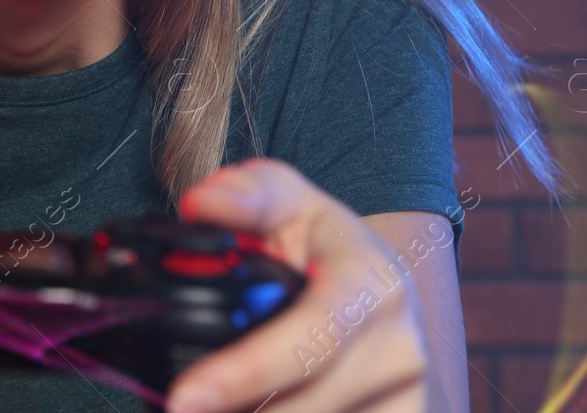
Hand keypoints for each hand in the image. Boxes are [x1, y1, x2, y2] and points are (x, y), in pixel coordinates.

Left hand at [166, 158, 436, 412]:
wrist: (382, 283)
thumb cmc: (322, 242)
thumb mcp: (285, 198)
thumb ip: (243, 195)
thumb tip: (202, 203)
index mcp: (372, 284)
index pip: (312, 339)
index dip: (246, 372)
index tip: (185, 397)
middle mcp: (401, 347)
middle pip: (304, 405)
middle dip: (232, 412)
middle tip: (177, 407)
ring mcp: (409, 397)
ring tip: (212, 404)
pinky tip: (250, 407)